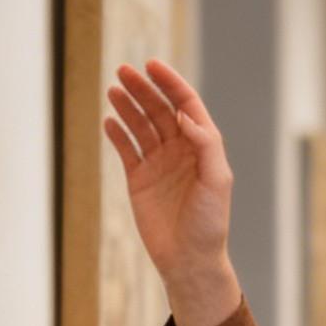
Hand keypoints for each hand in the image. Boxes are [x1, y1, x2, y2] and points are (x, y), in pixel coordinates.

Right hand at [103, 58, 233, 302]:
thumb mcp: (216, 181)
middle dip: (143, 88)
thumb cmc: (209, 223)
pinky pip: (126, 149)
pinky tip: (108, 121)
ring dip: (127, 106)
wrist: (189, 259)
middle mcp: (180, 150)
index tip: (151, 65)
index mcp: (202, 146)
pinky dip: (117, 133)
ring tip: (113, 90)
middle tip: (123, 71)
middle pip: (159, 109)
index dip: (170, 83)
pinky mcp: (139, 179)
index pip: (185, 105)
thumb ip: (205, 145)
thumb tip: (185, 115)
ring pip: (140, 125)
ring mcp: (158, 163)